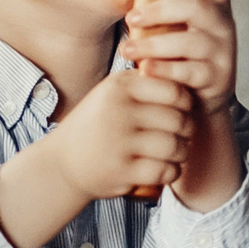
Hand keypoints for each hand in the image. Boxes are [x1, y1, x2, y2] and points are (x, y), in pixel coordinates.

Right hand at [38, 63, 194, 203]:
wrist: (61, 162)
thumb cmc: (97, 124)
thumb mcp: (113, 93)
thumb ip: (145, 82)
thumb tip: (187, 75)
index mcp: (120, 86)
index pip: (174, 91)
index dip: (187, 104)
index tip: (182, 113)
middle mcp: (118, 110)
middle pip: (178, 120)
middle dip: (187, 131)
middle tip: (182, 136)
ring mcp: (118, 141)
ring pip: (174, 146)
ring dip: (182, 153)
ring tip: (177, 153)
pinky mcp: (120, 170)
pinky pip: (164, 170)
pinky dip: (172, 172)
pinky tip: (167, 169)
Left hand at [108, 0, 235, 116]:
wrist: (197, 97)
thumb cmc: (177, 51)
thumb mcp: (163, 23)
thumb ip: (139, 4)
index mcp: (213, 3)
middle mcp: (222, 25)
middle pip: (199, 8)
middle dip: (161, 11)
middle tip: (131, 19)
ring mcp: (222, 52)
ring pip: (192, 43)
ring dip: (154, 45)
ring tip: (127, 50)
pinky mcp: (217, 78)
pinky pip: (191, 72)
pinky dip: (165, 70)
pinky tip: (145, 70)